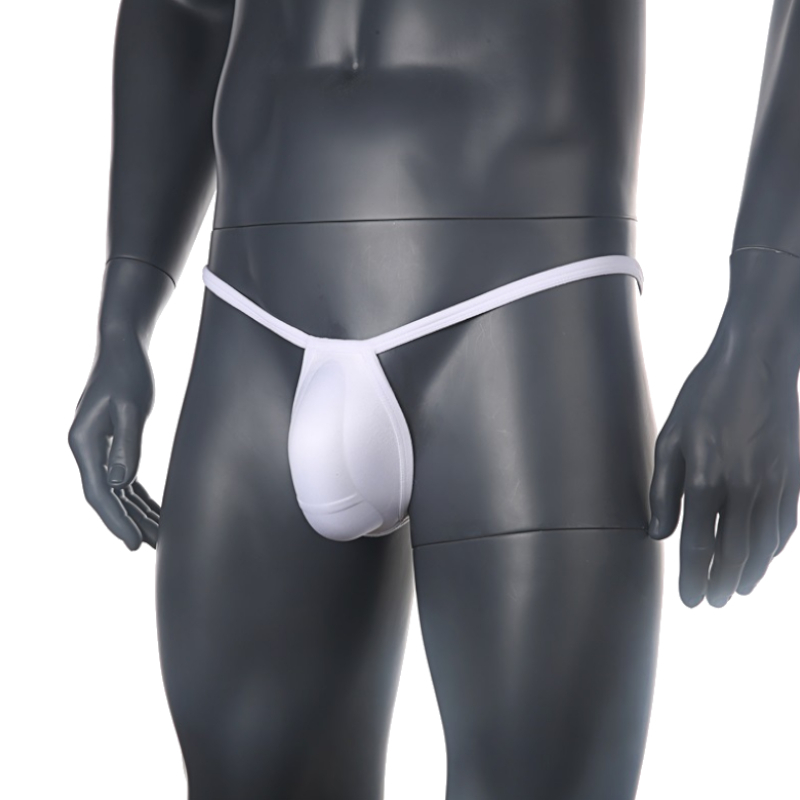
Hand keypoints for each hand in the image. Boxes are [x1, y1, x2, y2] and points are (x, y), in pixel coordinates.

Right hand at [68, 335, 159, 549]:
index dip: (116, 521)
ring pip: (117, 491)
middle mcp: (87, 449)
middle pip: (107, 497)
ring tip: (159, 537)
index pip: (99, 493)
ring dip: (136, 513)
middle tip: (151, 548)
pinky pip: (125, 479)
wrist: (123, 347)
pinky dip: (139, 496)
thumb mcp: (131, 407)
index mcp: (84, 443)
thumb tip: (121, 483)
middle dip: (128, 524)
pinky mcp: (113, 443)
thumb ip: (127, 444)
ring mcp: (98, 448)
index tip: (133, 543)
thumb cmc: (127, 372)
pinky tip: (155, 511)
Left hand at [648, 336, 799, 607]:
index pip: (698, 545)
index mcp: (705, 479)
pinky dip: (774, 547)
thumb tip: (658, 533)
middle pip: (734, 553)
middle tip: (713, 602)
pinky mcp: (793, 476)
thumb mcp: (670, 439)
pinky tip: (764, 556)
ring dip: (751, 572)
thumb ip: (663, 490)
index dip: (693, 577)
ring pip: (764, 544)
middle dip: (722, 583)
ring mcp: (774, 483)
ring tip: (738, 589)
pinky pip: (786, 524)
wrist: (756, 363)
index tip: (690, 600)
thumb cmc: (704, 399)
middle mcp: (743, 488)